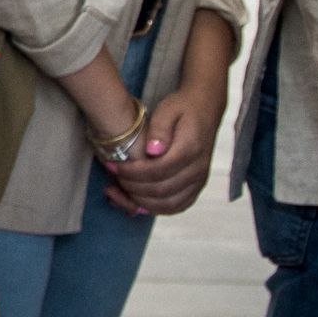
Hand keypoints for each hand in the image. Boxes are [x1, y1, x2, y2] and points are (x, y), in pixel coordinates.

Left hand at [100, 84, 225, 216]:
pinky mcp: (195, 188)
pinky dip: (154, 208)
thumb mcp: (168, 109)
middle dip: (132, 187)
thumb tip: (151, 151)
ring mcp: (199, 182)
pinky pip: (176, 207)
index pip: (159, 170)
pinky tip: (135, 201)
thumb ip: (159, 129)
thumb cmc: (182, 108)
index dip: (133, 172)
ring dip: (141, 202)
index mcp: (191, 149)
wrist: (205, 110)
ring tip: (119, 190)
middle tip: (113, 176)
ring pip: (169, 205)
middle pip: (162, 190)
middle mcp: (198, 170)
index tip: (112, 165)